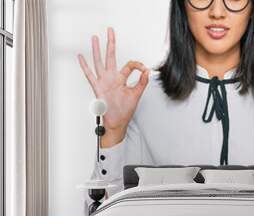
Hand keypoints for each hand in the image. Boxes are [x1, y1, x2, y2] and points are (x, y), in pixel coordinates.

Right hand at [77, 27, 149, 146]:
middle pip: (111, 56)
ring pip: (99, 62)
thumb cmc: (125, 110)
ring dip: (97, 50)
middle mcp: (112, 78)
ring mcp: (104, 82)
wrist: (117, 122)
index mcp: (122, 79)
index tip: (144, 68)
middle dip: (111, 43)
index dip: (137, 65)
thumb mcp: (137, 95)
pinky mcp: (98, 88)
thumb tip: (147, 71)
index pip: (129, 65)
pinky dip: (85, 66)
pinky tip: (81, 57)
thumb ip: (142, 82)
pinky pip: (90, 75)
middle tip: (110, 31)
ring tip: (95, 38)